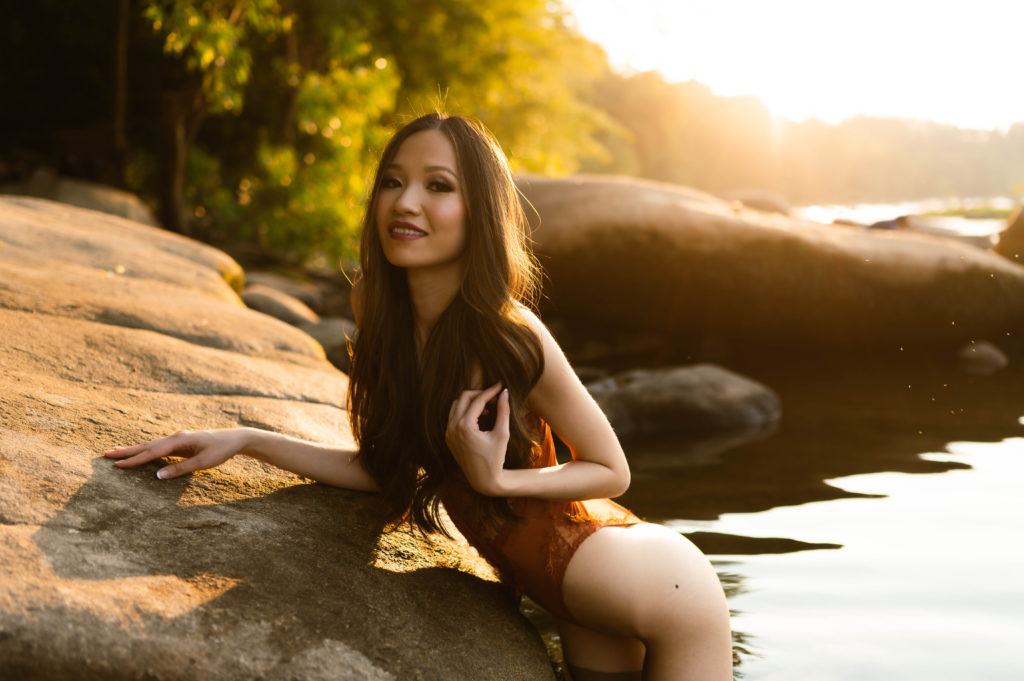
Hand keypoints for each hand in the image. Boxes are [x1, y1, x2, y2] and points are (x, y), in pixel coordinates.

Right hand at [104, 428, 250, 479]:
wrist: (235, 439)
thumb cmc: (221, 450)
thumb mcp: (203, 463)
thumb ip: (180, 469)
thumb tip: (157, 476)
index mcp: (179, 440)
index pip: (152, 452)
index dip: (134, 459)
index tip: (116, 464)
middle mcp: (176, 437)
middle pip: (147, 445)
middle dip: (126, 451)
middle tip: (105, 454)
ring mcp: (178, 439)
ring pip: (151, 445)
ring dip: (134, 449)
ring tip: (116, 452)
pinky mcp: (181, 443)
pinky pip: (159, 447)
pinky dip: (146, 450)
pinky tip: (139, 453)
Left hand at [446, 383, 509, 495]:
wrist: (483, 480)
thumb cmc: (496, 458)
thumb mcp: (502, 434)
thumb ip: (503, 411)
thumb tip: (505, 392)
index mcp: (465, 427)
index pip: (477, 400)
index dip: (491, 391)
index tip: (501, 385)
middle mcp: (452, 428)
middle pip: (464, 397)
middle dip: (479, 393)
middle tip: (494, 396)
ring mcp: (448, 433)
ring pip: (457, 404)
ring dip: (471, 401)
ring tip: (488, 407)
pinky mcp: (448, 437)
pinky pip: (454, 415)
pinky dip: (465, 411)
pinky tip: (480, 416)